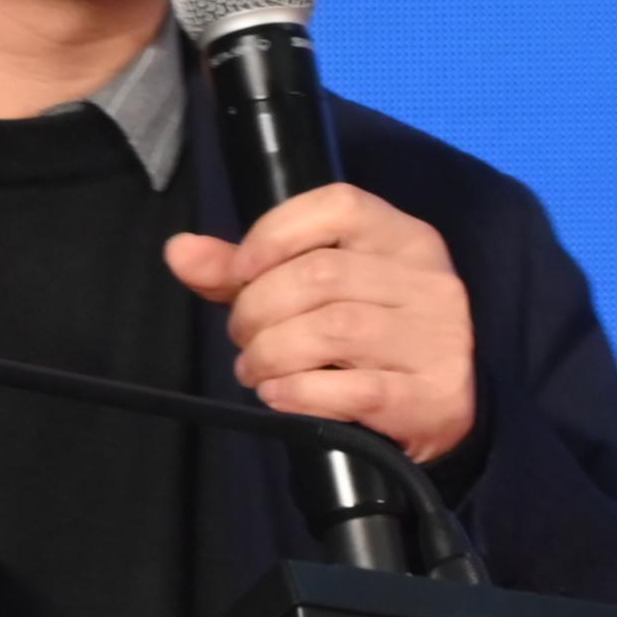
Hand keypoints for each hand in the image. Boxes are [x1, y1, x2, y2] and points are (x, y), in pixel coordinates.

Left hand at [165, 185, 478, 467]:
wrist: (438, 410)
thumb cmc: (366, 339)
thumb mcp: (311, 291)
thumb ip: (243, 271)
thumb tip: (179, 251)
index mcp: (401, 236)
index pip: (337, 206)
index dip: (273, 235)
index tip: (238, 274)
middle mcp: (427, 279)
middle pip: (321, 274)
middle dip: (257, 308)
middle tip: (242, 338)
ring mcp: (437, 337)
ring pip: (333, 330)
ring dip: (271, 353)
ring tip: (254, 369)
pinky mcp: (433, 395)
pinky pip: (354, 389)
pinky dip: (299, 393)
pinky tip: (279, 394)